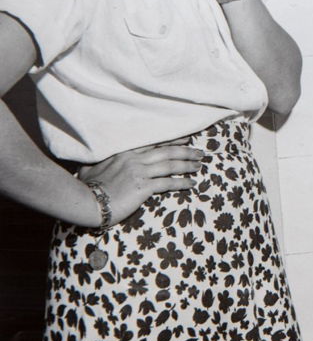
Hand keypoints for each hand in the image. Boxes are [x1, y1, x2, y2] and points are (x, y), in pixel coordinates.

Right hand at [77, 142, 203, 225]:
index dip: (173, 141)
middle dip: (186, 151)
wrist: (85, 201)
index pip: (154, 143)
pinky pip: (168, 183)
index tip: (187, 139)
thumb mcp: (92, 166)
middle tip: (200, 153)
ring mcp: (140, 172)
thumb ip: (103, 160)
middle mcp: (135, 159)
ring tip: (199, 166)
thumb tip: (97, 159)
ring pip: (170, 165)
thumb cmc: (86, 185)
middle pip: (167, 152)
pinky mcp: (143, 187)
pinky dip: (182, 182)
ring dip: (188, 165)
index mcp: (125, 152)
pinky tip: (191, 183)